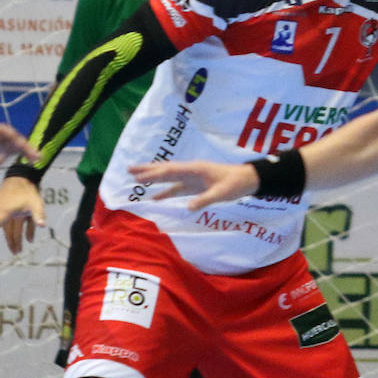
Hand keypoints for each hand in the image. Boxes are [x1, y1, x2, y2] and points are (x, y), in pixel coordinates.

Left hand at [0, 124, 39, 185]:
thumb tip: (2, 157)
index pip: (2, 131)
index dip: (13, 134)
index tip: (21, 146)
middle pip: (13, 137)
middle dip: (25, 145)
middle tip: (36, 157)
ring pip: (15, 143)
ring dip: (27, 149)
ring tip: (38, 159)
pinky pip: (14, 150)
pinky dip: (23, 154)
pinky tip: (31, 161)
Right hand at [129, 160, 258, 210]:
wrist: (248, 179)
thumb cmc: (236, 184)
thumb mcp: (222, 193)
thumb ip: (205, 200)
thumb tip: (188, 207)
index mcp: (195, 169)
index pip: (171, 171)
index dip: (154, 174)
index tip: (138, 176)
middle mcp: (191, 171)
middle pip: (166, 170)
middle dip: (148, 170)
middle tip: (129, 170)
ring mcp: (193, 177)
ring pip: (169, 177)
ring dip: (154, 179)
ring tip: (136, 179)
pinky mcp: (196, 185)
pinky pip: (177, 187)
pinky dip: (165, 191)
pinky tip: (156, 197)